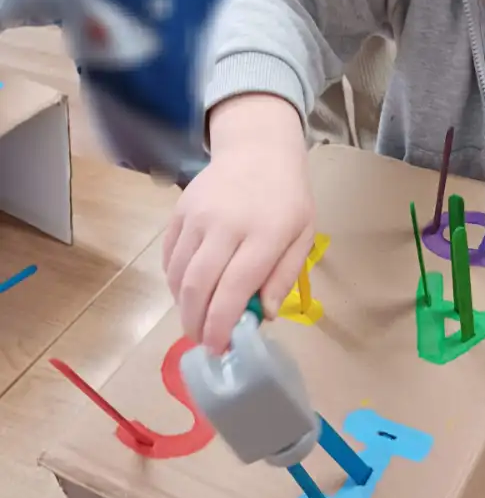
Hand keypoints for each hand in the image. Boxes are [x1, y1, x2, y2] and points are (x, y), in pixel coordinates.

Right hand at [163, 95, 313, 354]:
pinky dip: (173, 281)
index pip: (234, 289)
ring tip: (195, 322)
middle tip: (203, 342)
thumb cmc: (287, 198)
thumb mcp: (303, 235)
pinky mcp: (179, 212)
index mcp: (264, 234)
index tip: (220, 348)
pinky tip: (187, 292)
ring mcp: (197, 217)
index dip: (222, 325)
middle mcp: (225, 225)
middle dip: (197, 323)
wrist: (258, 149)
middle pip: (199, 286)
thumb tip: (264, 316)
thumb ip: (283, 276)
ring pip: (179, 274)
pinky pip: (169, 256)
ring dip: (183, 306)